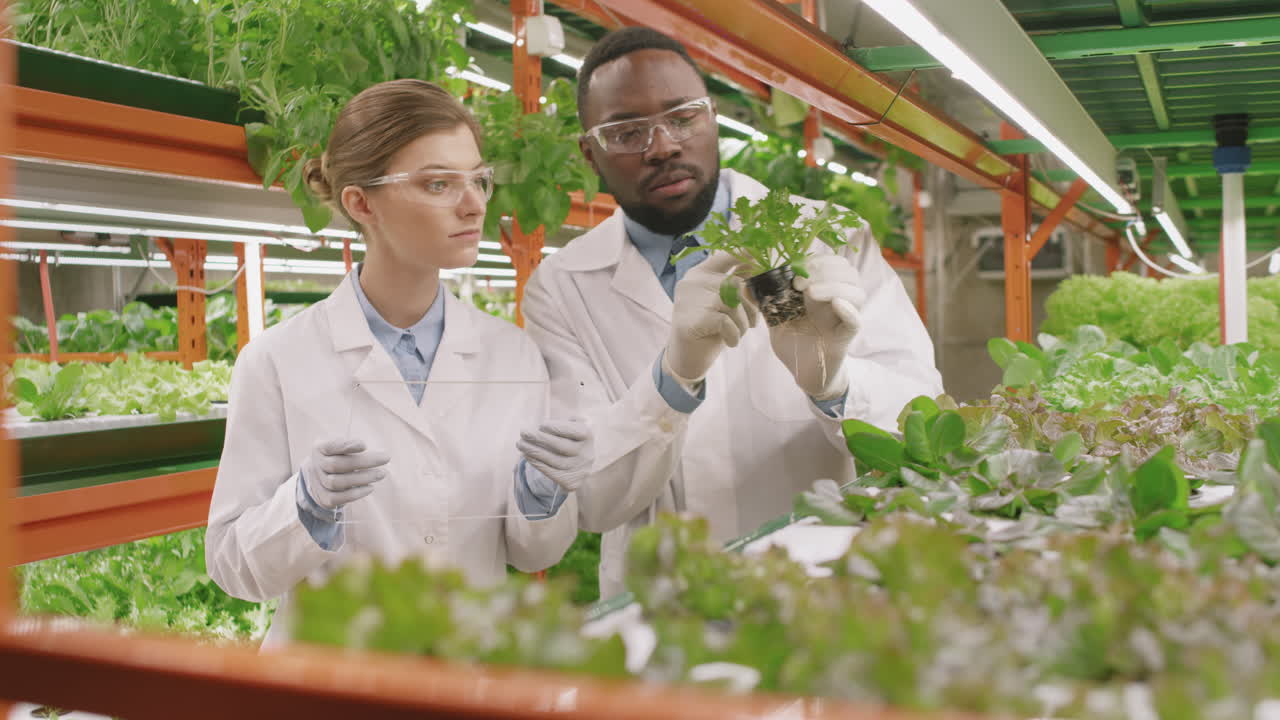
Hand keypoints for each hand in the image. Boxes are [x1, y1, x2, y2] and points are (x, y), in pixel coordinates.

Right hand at [301, 438, 389, 509]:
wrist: (322, 477)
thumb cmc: (339, 456)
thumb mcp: (343, 446)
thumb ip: (353, 446)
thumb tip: (372, 451)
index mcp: (320, 448)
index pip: (330, 446)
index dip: (346, 446)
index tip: (364, 445)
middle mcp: (315, 465)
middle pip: (336, 465)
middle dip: (364, 462)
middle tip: (386, 458)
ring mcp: (318, 483)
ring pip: (336, 482)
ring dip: (362, 478)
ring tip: (382, 473)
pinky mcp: (324, 498)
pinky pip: (338, 498)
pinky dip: (355, 494)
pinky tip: (371, 488)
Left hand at [518, 418, 592, 492]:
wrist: (579, 466)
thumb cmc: (569, 438)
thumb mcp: (571, 425)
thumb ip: (563, 421)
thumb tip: (543, 427)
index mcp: (588, 435)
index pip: (573, 431)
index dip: (556, 428)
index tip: (541, 425)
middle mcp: (586, 453)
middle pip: (561, 446)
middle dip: (540, 438)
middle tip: (523, 432)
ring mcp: (579, 469)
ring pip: (554, 460)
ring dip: (534, 451)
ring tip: (520, 444)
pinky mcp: (570, 482)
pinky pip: (550, 472)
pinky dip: (536, 463)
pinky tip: (526, 455)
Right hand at [666, 251, 758, 381]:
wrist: (687, 358)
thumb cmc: (709, 329)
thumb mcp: (723, 303)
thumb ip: (735, 285)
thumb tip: (758, 264)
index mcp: (700, 273)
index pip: (725, 255)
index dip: (746, 254)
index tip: (762, 260)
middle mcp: (692, 281)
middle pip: (735, 284)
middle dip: (750, 307)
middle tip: (751, 323)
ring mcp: (688, 299)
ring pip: (732, 304)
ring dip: (742, 323)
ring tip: (737, 334)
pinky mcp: (690, 319)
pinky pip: (725, 322)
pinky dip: (734, 334)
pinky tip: (731, 341)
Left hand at [769, 254, 865, 398]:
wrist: (802, 373)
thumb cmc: (793, 342)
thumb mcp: (776, 318)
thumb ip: (765, 301)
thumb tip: (744, 284)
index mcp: (823, 290)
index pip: (833, 262)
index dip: (818, 260)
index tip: (795, 266)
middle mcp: (838, 300)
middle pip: (848, 271)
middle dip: (825, 269)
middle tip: (800, 281)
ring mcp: (843, 318)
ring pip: (856, 292)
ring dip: (835, 286)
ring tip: (811, 292)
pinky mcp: (845, 337)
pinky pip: (856, 321)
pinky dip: (848, 310)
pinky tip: (835, 304)